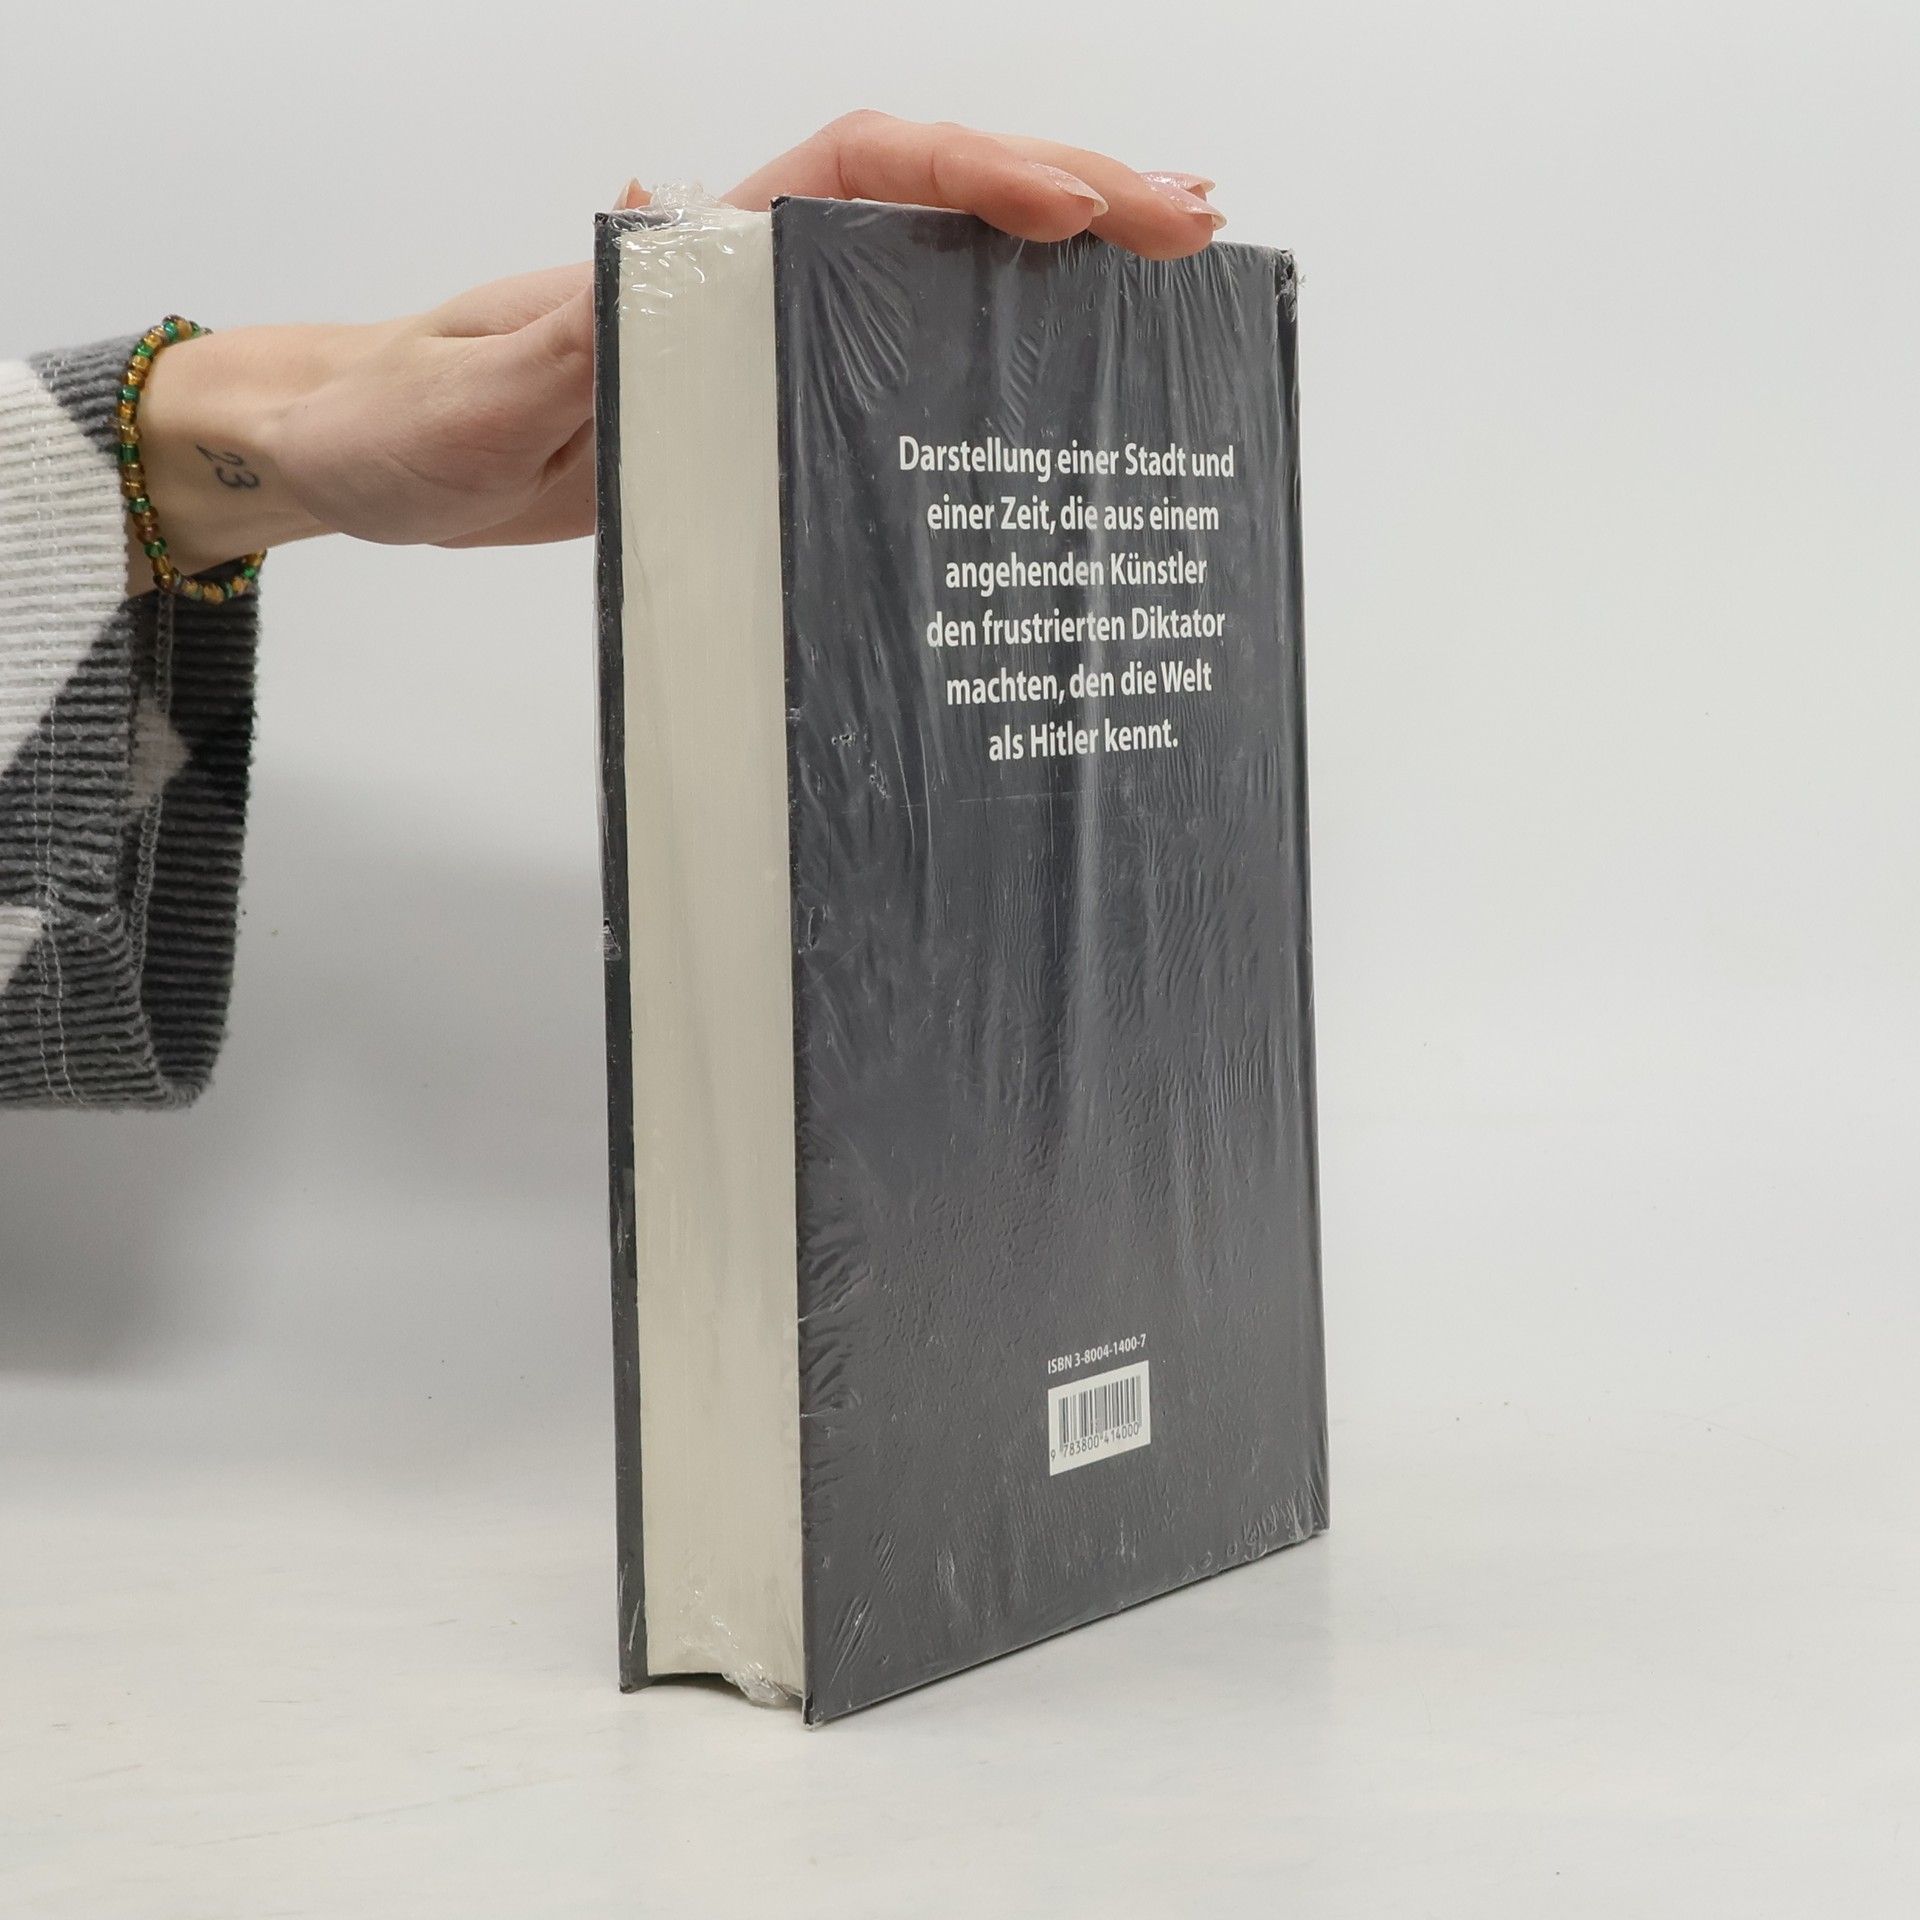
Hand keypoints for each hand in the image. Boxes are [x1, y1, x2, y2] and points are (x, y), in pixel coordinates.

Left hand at [130, 114, 1221, 585]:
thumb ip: (565, 340)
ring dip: (1048, 262)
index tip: (1069, 209)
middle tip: (1191, 221)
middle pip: (926, 198)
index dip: (968, 178)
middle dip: (1065, 193)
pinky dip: (981, 344)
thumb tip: (665, 243)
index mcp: (686, 254)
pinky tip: (1049, 369)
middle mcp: (740, 275)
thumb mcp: (475, 395)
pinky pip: (891, 353)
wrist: (367, 454)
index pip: (854, 174)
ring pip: (926, 267)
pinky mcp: (756, 399)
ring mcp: (758, 335)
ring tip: (1164, 273)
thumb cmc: (402, 419)